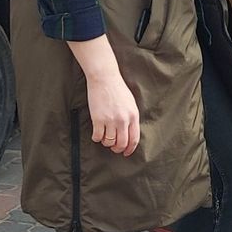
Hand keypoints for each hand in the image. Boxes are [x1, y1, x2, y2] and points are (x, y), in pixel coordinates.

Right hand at [67, 36, 140, 156]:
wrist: (105, 79)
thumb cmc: (118, 90)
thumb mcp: (131, 103)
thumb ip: (131, 118)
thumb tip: (129, 133)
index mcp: (133, 116)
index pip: (134, 139)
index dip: (130, 149)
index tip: (126, 153)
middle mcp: (123, 120)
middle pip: (121, 143)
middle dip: (117, 148)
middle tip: (114, 147)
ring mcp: (110, 120)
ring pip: (109, 142)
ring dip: (106, 142)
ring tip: (105, 137)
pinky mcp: (98, 119)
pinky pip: (97, 136)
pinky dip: (96, 138)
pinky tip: (97, 133)